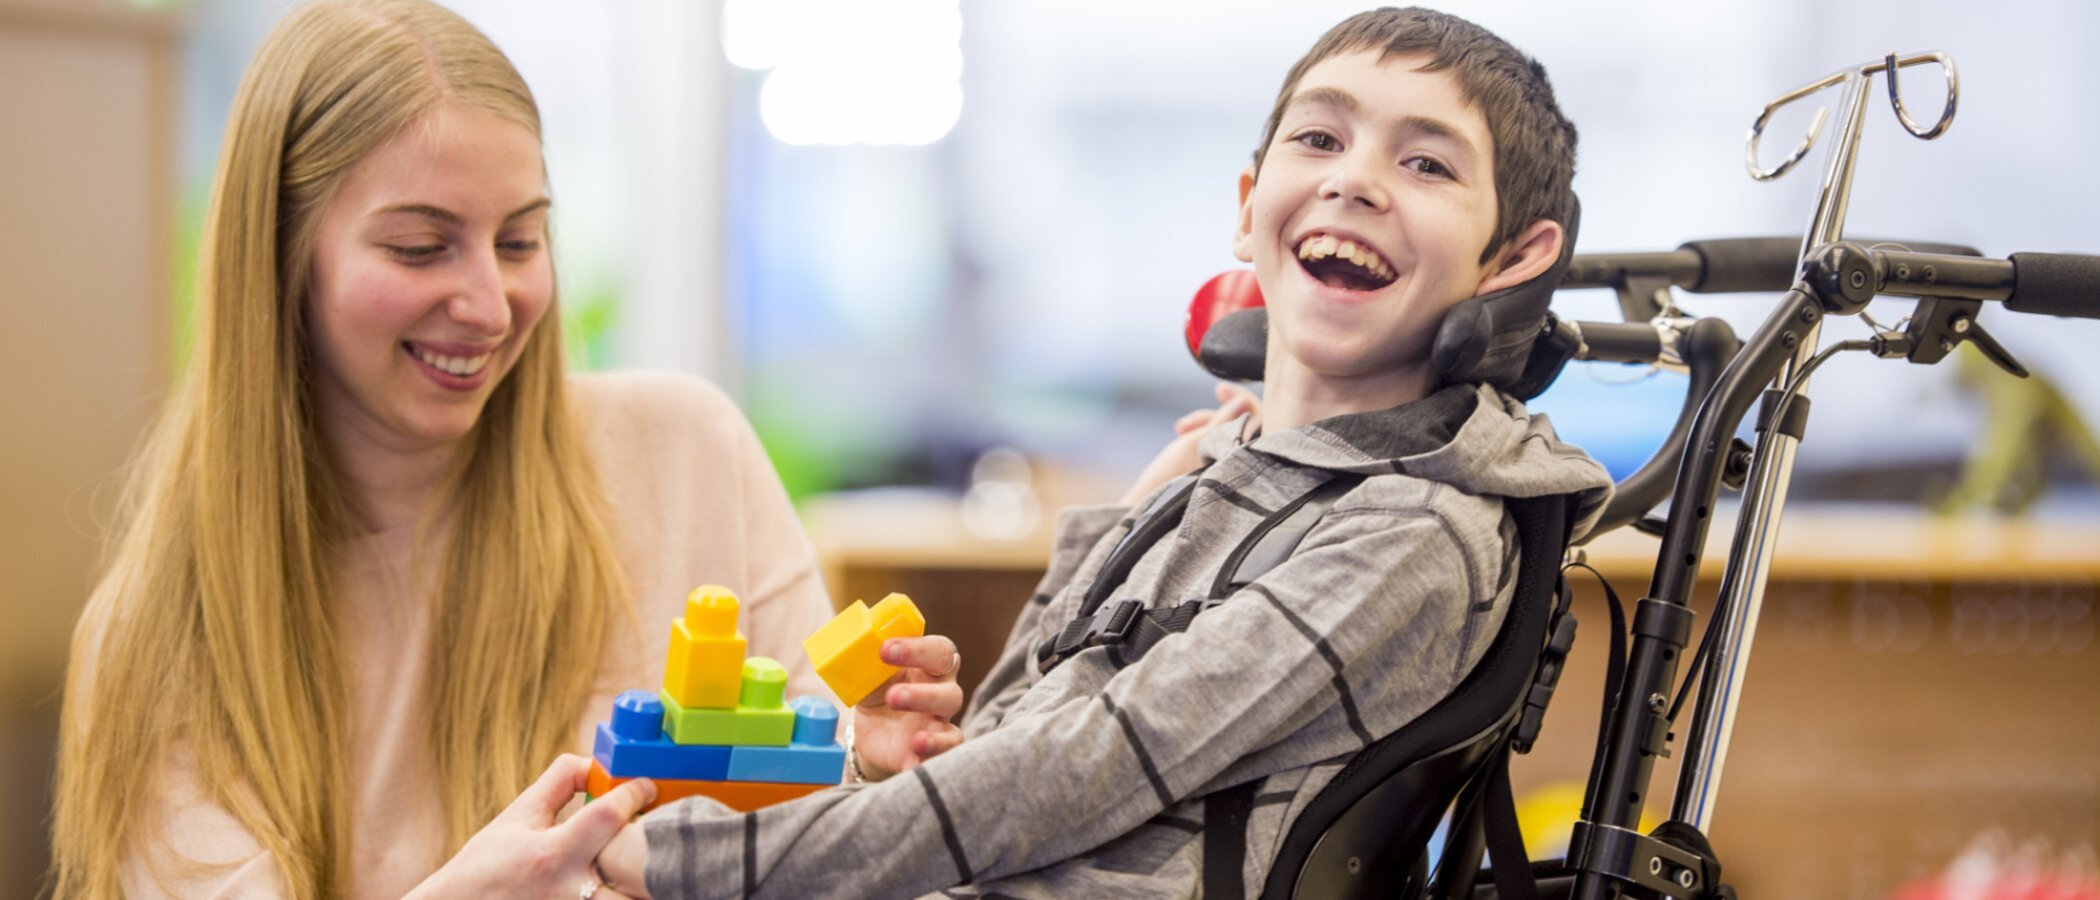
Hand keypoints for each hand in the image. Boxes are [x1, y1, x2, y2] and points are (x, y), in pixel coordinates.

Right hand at [409, 754, 654, 899]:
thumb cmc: (488, 864)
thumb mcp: (518, 816)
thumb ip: (560, 784)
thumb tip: (598, 761)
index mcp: (552, 854)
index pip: (607, 817)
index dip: (634, 793)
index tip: (647, 786)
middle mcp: (567, 892)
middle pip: (636, 877)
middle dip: (657, 857)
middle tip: (670, 836)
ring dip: (649, 887)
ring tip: (660, 868)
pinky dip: (628, 897)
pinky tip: (634, 884)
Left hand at [852, 634, 965, 779]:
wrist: (874, 731)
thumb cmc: (879, 691)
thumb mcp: (869, 675)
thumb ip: (865, 663)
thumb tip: (846, 650)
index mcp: (929, 666)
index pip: (938, 651)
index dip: (917, 648)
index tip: (885, 650)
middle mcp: (941, 693)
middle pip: (950, 692)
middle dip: (923, 695)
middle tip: (893, 696)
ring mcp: (939, 725)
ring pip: (952, 732)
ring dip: (934, 736)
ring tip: (915, 740)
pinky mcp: (932, 752)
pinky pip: (943, 757)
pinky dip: (931, 758)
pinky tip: (914, 757)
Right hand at [1119, 382, 1259, 505]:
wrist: (1150, 512)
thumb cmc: (1172, 480)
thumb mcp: (1196, 443)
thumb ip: (1223, 421)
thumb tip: (1244, 400)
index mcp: (1248, 459)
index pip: (1259, 416)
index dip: (1240, 397)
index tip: (1218, 389)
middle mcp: (1246, 465)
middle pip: (1241, 424)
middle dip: (1212, 415)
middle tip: (1184, 424)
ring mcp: (1233, 471)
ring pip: (1227, 434)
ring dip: (1203, 425)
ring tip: (1179, 432)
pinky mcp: (1221, 475)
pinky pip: (1220, 447)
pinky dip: (1204, 438)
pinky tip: (1183, 438)